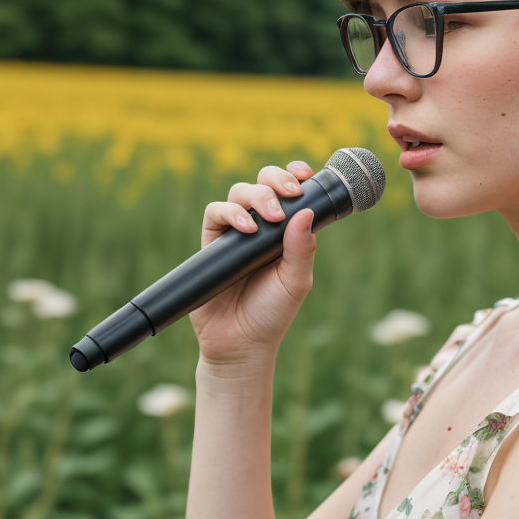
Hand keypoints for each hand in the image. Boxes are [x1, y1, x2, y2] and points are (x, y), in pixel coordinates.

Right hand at [190, 160, 317, 369]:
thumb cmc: (272, 313)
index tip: (305, 175)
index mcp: (287, 231)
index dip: (295, 175)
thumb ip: (303, 249)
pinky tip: (246, 229)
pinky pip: (215, 214)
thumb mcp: (296, 281)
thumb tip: (306, 212)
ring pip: (240, 192)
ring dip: (256, 195)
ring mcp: (236, 233)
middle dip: (276, 179)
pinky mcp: (212, 243)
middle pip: (264, 182)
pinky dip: (230, 213)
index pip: (290, 192)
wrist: (240, 343)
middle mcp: (262, 227)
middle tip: (289, 194)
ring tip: (270, 218)